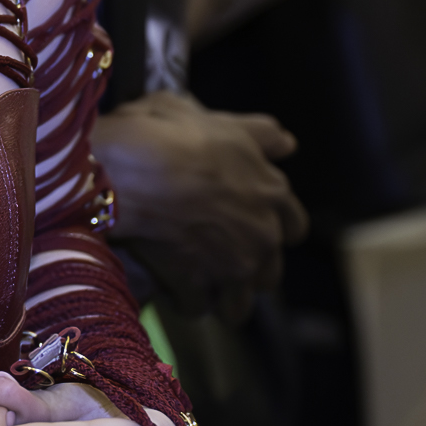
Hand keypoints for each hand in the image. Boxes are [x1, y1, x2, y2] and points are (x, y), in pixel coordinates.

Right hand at [90, 92, 304, 320]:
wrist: (131, 170)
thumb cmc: (168, 134)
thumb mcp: (215, 117)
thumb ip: (254, 133)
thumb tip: (284, 143)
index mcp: (271, 192)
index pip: (294, 224)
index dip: (272, 225)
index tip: (250, 222)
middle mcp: (262, 235)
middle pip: (270, 273)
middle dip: (247, 268)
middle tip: (217, 255)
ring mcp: (232, 267)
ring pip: (238, 304)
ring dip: (220, 295)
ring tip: (194, 282)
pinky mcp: (197, 288)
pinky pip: (196, 307)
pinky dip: (183, 299)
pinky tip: (168, 285)